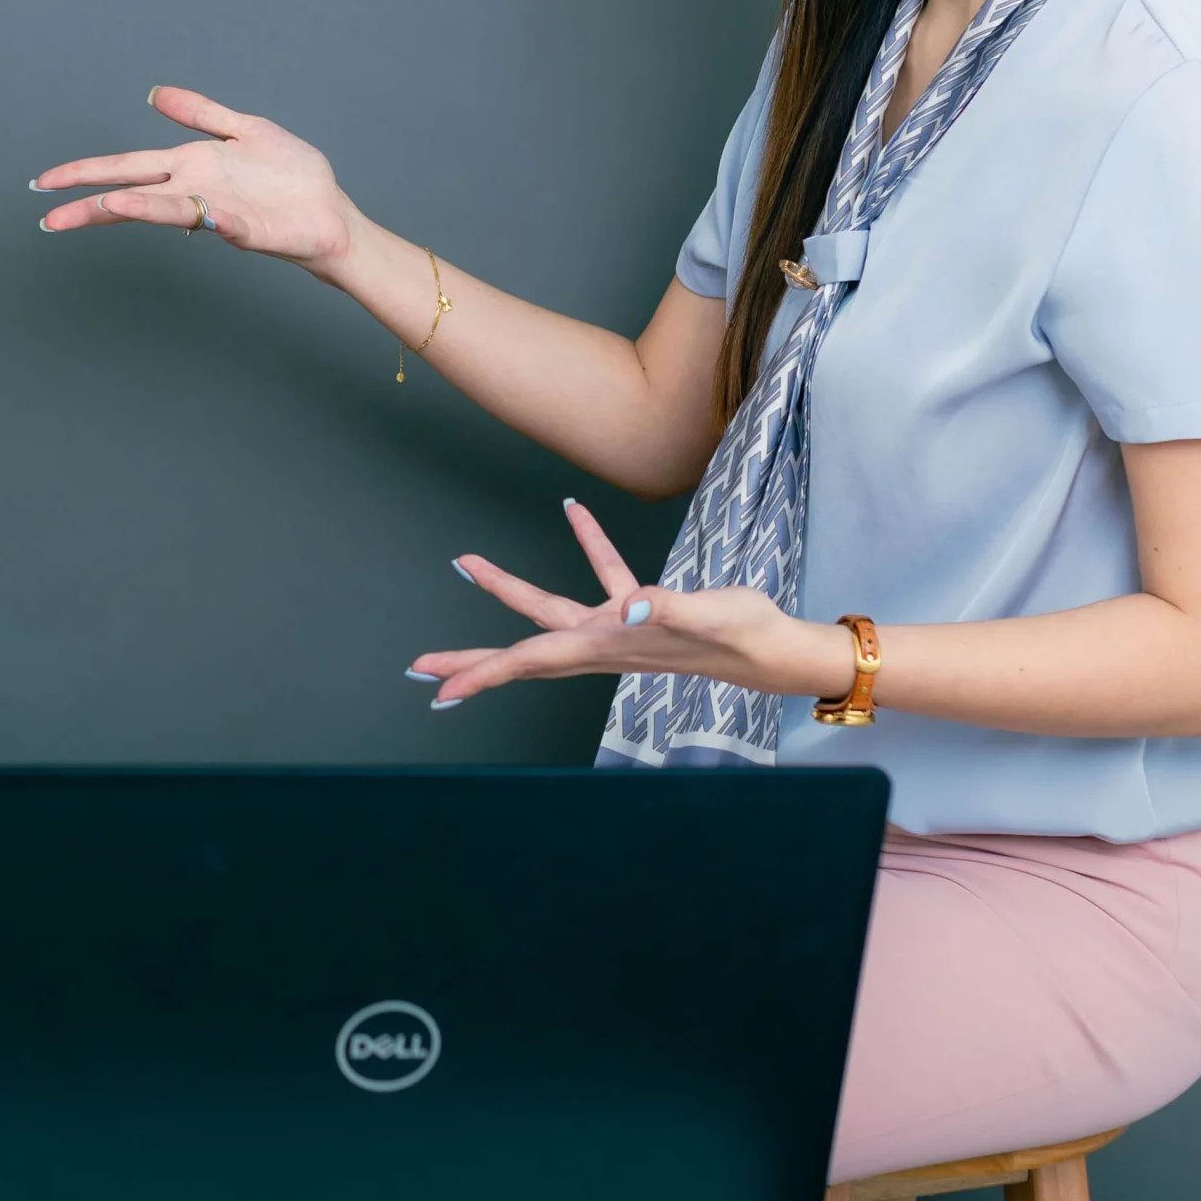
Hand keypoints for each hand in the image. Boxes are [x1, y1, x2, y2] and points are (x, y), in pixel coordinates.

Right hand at [33, 88, 358, 270]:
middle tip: (48, 219)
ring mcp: (220, 213)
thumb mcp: (243, 130)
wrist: (329, 211)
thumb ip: (199, 114)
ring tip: (107, 206)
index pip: (126, 168)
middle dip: (89, 205)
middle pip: (132, 196)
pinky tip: (200, 217)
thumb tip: (154, 94)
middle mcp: (194, 192)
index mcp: (188, 166)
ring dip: (139, 209)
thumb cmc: (290, 177)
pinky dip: (211, 220)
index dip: (85, 174)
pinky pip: (227, 224)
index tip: (45, 182)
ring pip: (169, 210)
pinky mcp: (251, 229)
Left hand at [408, 498, 850, 706]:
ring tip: (468, 564)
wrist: (778, 649)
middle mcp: (602, 644)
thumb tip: (634, 605)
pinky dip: (588, 542)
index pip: (532, 662)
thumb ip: (671, 610)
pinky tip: (573, 509)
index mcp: (606, 647)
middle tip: (422, 667)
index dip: (484, 675)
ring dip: (508, 590)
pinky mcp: (642, 610)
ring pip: (549, 612)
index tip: (441, 690)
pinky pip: (603, 573)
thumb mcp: (711, 617)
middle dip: (473, 660)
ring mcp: (618, 629)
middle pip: (522, 653)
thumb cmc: (746, 637)